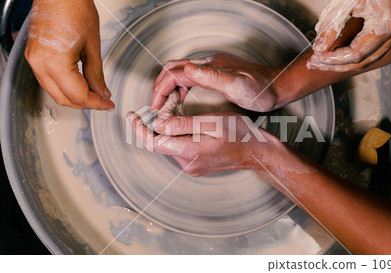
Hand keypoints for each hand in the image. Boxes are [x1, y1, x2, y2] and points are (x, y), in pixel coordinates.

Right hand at [25, 0, 114, 109]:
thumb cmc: (74, 9)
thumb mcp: (92, 46)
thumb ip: (97, 74)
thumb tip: (102, 92)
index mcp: (55, 63)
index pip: (78, 95)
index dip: (96, 104)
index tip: (108, 105)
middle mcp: (40, 64)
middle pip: (64, 98)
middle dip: (85, 103)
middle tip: (103, 102)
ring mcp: (34, 60)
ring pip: (55, 92)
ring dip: (75, 97)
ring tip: (94, 94)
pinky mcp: (34, 56)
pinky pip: (49, 81)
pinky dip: (65, 86)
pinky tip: (80, 84)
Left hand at [127, 111, 279, 176]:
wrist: (258, 151)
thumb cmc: (239, 133)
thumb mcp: (212, 122)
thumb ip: (182, 124)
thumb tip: (157, 124)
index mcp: (189, 152)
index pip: (152, 142)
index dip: (138, 128)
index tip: (132, 115)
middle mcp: (187, 164)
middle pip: (159, 142)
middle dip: (157, 121)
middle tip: (168, 102)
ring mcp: (191, 166)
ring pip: (168, 143)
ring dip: (168, 126)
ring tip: (179, 106)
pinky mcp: (196, 164)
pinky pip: (178, 147)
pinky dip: (177, 133)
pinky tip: (186, 120)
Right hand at [150, 53, 283, 112]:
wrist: (277, 87)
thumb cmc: (260, 89)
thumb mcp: (236, 85)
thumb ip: (212, 77)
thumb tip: (187, 69)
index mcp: (209, 66)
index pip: (174, 74)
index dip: (161, 90)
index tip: (155, 107)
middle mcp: (208, 64)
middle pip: (173, 70)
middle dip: (160, 87)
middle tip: (155, 107)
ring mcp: (212, 68)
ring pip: (180, 74)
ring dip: (169, 88)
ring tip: (165, 106)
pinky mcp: (217, 75)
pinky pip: (191, 79)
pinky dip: (181, 89)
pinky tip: (183, 101)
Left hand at [308, 0, 390, 71]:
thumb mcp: (345, 1)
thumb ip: (331, 25)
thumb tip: (319, 48)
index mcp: (386, 25)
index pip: (356, 54)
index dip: (333, 59)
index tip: (316, 57)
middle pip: (360, 62)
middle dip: (333, 65)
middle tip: (313, 64)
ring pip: (364, 60)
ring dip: (339, 63)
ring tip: (319, 62)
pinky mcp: (387, 35)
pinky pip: (367, 53)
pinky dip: (348, 56)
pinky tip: (332, 55)